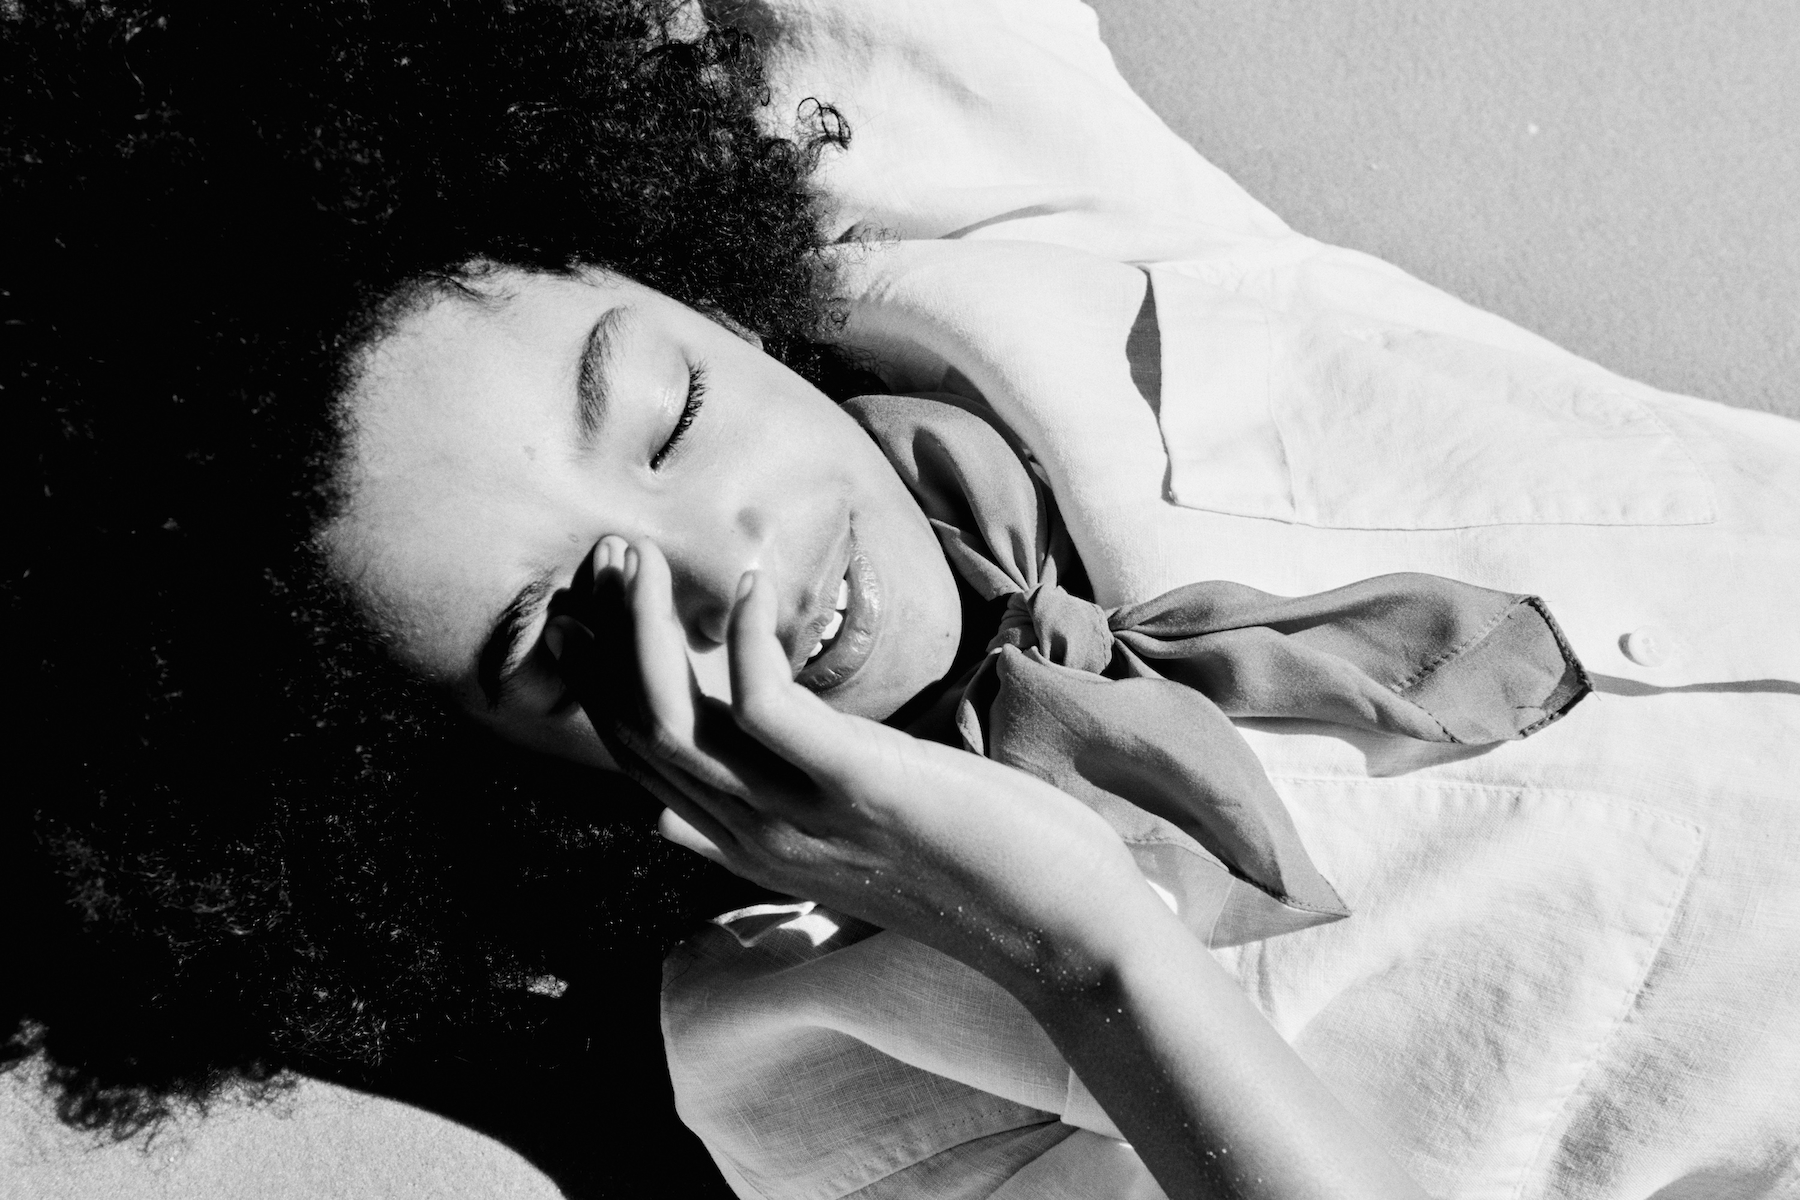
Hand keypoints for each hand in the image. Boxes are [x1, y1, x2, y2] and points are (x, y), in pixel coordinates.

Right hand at [559, 535, 1161, 993]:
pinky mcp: (861, 787)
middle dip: (606, 641)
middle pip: (639, 736)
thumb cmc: (972, 874)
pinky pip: (767, 706)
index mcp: (749, 845)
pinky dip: (750, 639)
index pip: (637, 762)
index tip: (590, 604)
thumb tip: (662, 817)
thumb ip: (753, 824)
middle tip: (602, 558)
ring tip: (640, 559)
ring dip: (648, 629)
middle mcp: (757, 837)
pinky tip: (756, 584)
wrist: (1069, 936)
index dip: (597, 682)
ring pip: (676, 720)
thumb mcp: (836, 852)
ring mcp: (803, 818)